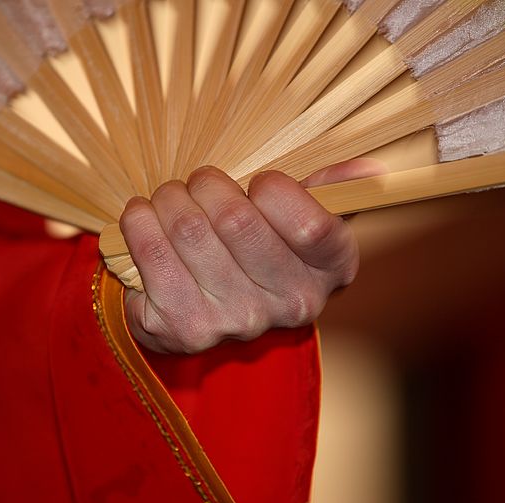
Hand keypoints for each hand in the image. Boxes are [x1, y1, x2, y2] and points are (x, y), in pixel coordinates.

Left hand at [119, 159, 386, 352]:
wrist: (211, 312)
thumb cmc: (259, 250)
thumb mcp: (303, 221)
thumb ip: (329, 192)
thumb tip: (366, 172)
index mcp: (331, 270)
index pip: (308, 226)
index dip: (272, 190)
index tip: (257, 184)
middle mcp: (289, 306)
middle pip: (234, 218)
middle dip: (206, 184)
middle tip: (198, 183)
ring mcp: (235, 323)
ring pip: (187, 227)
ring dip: (168, 198)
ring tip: (170, 198)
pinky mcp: (182, 328)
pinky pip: (149, 252)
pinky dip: (138, 222)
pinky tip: (145, 220)